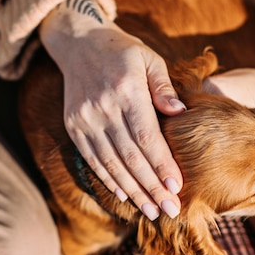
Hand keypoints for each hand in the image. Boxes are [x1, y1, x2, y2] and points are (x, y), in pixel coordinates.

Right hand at [39, 0, 185, 219]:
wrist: (79, 43)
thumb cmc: (123, 51)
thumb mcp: (149, 58)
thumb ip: (164, 87)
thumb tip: (181, 112)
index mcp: (126, 89)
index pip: (147, 136)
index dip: (162, 165)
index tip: (177, 188)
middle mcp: (103, 107)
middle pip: (130, 156)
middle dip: (152, 187)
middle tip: (170, 211)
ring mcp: (85, 118)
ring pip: (110, 163)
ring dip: (132, 191)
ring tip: (151, 211)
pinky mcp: (73, 125)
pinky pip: (92, 158)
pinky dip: (108, 180)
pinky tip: (124, 196)